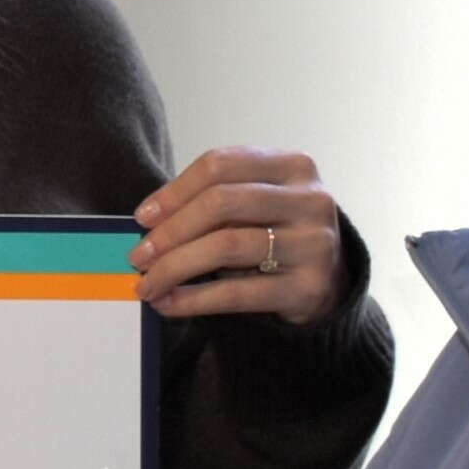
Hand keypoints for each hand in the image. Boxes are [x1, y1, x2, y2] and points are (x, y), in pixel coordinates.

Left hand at [134, 147, 346, 325]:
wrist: (330, 281)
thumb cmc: (278, 234)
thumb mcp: (256, 204)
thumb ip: (214, 201)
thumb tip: (148, 222)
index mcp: (294, 165)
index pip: (220, 165)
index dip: (174, 190)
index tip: (142, 217)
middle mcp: (311, 199)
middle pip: (222, 202)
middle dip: (171, 230)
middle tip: (138, 255)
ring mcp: (314, 243)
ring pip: (228, 246)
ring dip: (176, 266)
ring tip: (147, 284)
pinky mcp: (308, 287)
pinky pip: (238, 292)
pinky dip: (195, 299)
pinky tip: (169, 303)